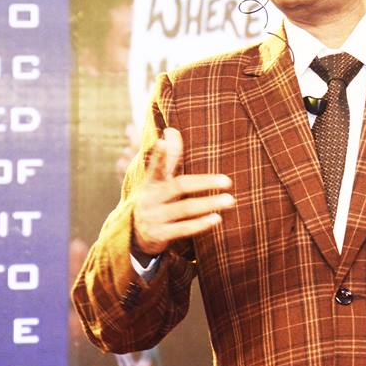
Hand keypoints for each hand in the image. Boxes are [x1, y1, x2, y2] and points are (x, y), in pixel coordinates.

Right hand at [131, 127, 234, 256]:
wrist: (135, 235)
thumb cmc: (155, 199)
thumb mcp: (157, 181)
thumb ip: (169, 158)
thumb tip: (171, 130)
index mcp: (151, 182)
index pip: (155, 166)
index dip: (159, 155)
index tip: (162, 141)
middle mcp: (150, 198)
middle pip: (179, 186)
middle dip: (205, 183)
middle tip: (228, 181)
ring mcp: (154, 218)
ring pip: (185, 209)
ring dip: (209, 204)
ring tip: (230, 200)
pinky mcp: (159, 235)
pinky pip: (183, 229)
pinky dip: (201, 224)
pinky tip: (218, 218)